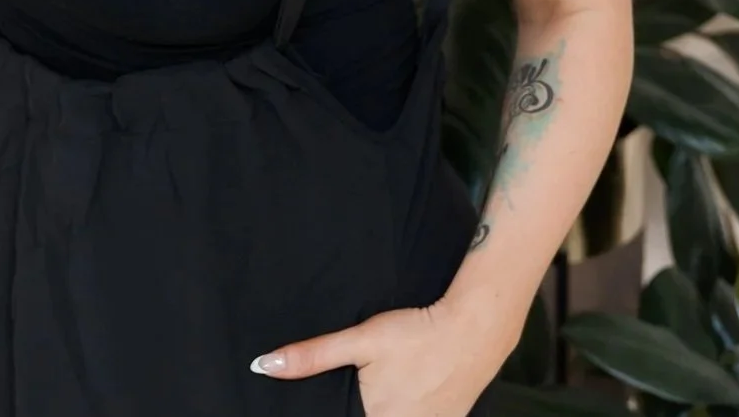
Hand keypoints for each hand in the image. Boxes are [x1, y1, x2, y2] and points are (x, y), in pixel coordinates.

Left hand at [249, 297, 501, 415]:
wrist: (473, 329)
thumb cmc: (416, 332)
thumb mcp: (361, 340)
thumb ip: (313, 356)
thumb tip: (265, 365)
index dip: (336, 412)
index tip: (337, 401)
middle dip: (356, 409)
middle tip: (363, 387)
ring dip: (381, 409)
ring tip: (386, 386)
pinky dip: (405, 411)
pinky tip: (406, 393)